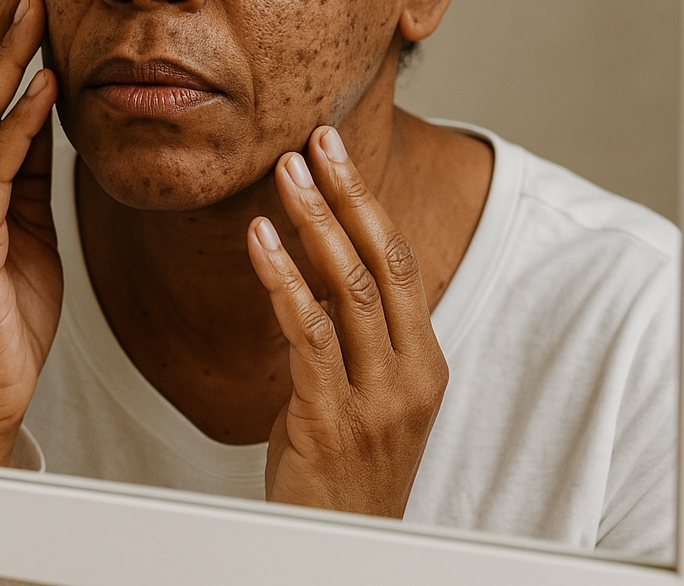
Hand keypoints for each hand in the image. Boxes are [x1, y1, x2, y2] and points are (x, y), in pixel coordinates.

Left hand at [247, 126, 448, 518]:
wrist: (343, 550)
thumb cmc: (344, 470)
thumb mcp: (362, 393)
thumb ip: (351, 334)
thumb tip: (317, 262)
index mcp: (425, 362)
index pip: (401, 261)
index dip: (367, 200)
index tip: (336, 149)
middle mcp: (411, 375)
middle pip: (383, 261)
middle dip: (348, 193)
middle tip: (316, 139)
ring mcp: (377, 399)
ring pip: (349, 287)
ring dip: (314, 222)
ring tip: (284, 173)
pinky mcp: (331, 419)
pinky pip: (307, 333)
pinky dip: (283, 279)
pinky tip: (259, 240)